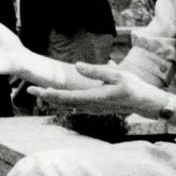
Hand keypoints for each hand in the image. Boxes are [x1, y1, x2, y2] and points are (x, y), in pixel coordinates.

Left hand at [28, 61, 161, 117]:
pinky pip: (75, 105)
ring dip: (54, 99)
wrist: (145, 104)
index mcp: (94, 98)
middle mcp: (90, 106)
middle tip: (30, 89)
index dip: (52, 94)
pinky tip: (56, 97)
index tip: (39, 91)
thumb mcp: (117, 75)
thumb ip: (96, 71)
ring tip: (39, 92)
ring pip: (68, 105)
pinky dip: (64, 101)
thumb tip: (77, 66)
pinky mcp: (95, 108)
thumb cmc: (134, 87)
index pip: (68, 98)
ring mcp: (92, 109)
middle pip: (64, 102)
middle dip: (47, 96)